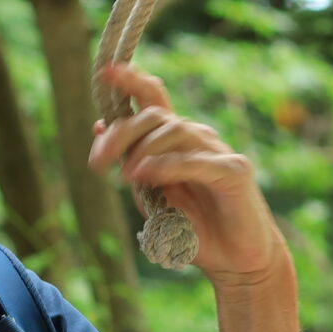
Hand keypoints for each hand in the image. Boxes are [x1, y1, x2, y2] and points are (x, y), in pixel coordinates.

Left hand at [91, 62, 290, 288]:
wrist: (234, 260)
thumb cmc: (193, 227)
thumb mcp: (151, 195)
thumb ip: (131, 161)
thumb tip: (100, 126)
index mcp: (177, 140)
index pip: (155, 98)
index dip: (132, 80)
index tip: (106, 71)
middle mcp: (199, 138)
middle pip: (156, 116)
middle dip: (122, 134)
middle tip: (98, 163)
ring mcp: (219, 151)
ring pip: (176, 131)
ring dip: (143, 150)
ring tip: (126, 177)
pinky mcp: (235, 171)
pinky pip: (197, 161)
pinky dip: (167, 166)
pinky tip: (146, 176)